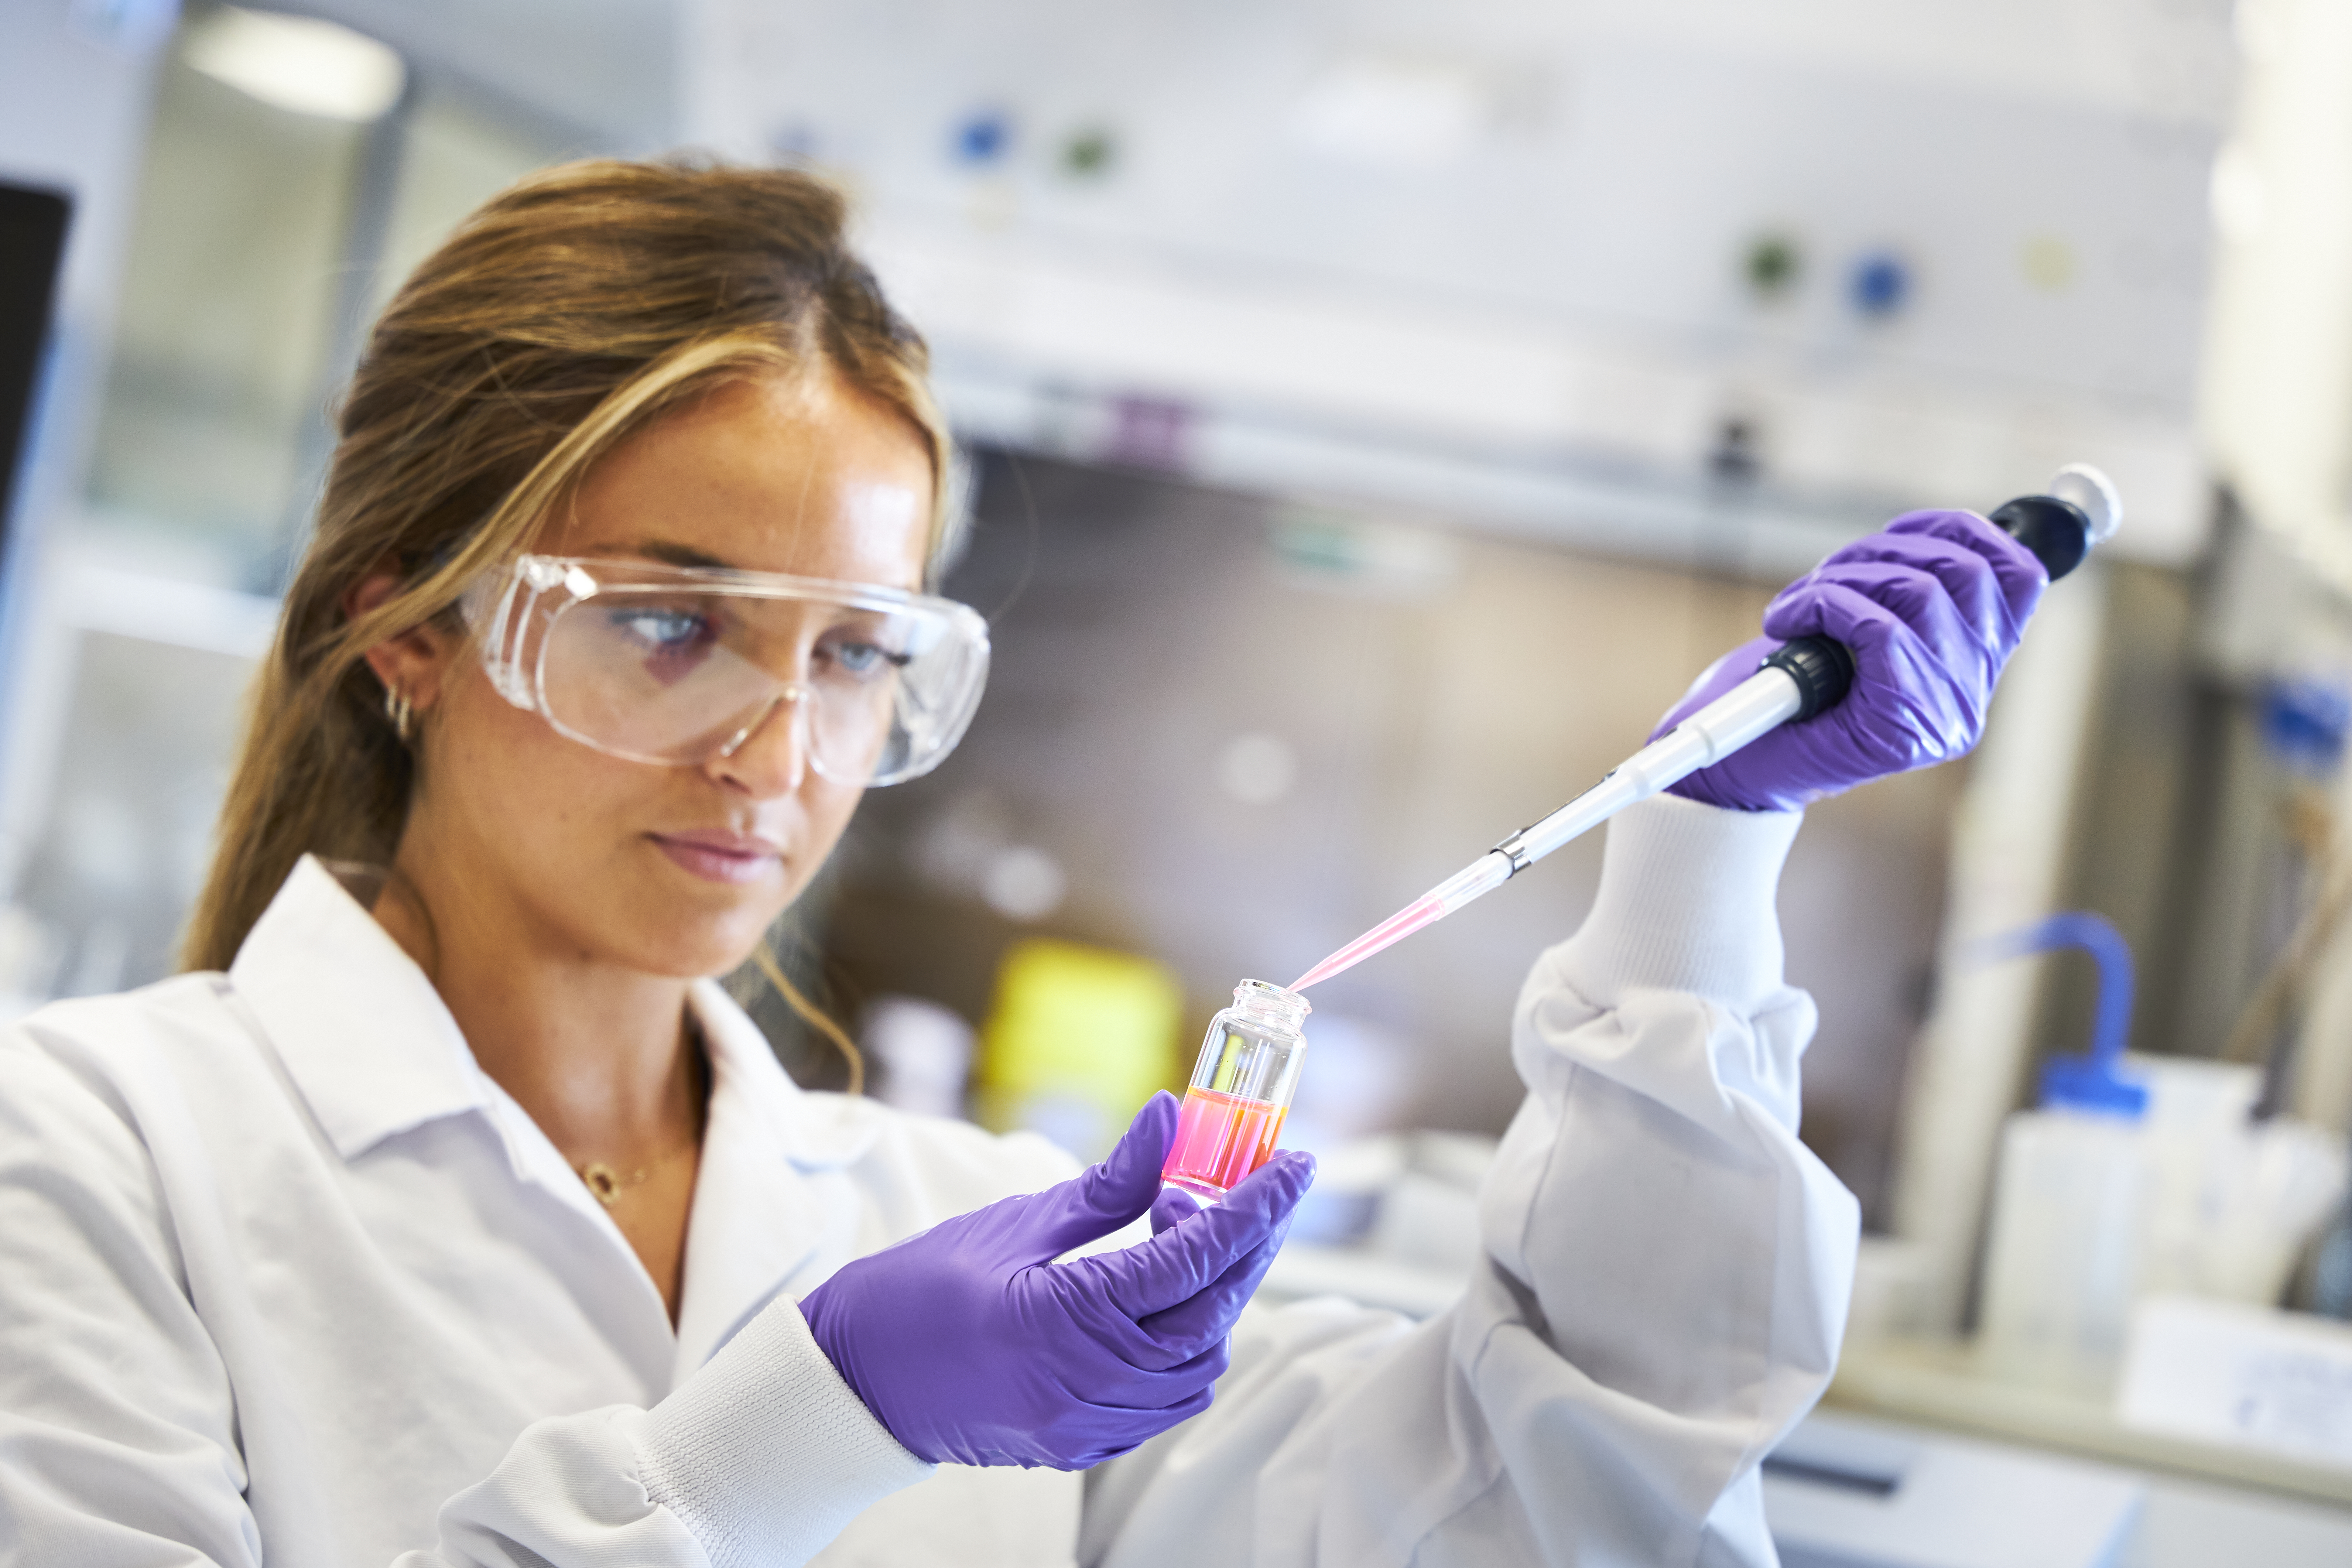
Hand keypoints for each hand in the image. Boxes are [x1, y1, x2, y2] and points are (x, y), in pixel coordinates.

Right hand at [799, 1092, 1312, 1469]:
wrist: (857, 1379)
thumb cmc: (921, 1290)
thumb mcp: (1016, 1223)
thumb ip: (1109, 1182)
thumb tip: (1171, 1116)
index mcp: (1066, 1317)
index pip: (1193, 1256)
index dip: (1254, 1206)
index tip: (1293, 1164)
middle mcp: (1088, 1380)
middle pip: (1211, 1312)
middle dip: (1247, 1247)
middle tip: (1255, 1190)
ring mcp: (1087, 1422)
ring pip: (1199, 1364)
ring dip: (1217, 1298)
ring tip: (1189, 1235)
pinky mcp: (1081, 1443)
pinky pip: (1168, 1399)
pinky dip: (1188, 1347)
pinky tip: (1169, 1298)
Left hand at [1659, 510, 2044, 811]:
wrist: (1734, 768)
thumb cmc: (1787, 693)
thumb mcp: (1858, 626)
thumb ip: (1908, 591)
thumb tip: (1938, 531)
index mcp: (1975, 667)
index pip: (2019, 578)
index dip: (1967, 530)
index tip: (1904, 530)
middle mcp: (1970, 695)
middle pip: (1965, 571)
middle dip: (1881, 550)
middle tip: (1822, 577)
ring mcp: (1942, 715)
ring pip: (1921, 590)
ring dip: (1843, 575)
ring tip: (1799, 603)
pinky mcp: (1899, 729)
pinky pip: (1879, 627)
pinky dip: (1821, 605)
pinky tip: (1786, 622)